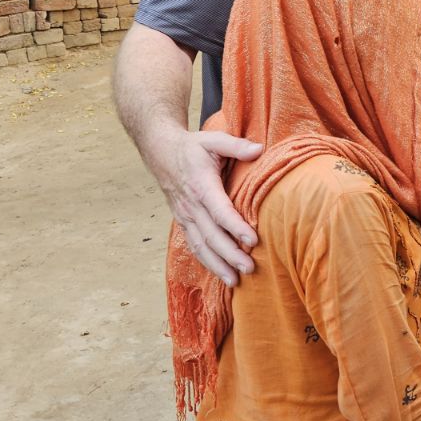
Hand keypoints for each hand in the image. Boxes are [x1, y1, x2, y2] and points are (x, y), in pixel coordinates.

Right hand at [149, 125, 262, 284]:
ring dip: (217, 265)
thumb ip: (236, 145)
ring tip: (236, 281)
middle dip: (229, 254)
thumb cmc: (192, 147)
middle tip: (249, 268)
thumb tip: (259, 149)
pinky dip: (207, 262)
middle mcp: (190, 205)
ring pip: (200, 245)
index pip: (218, 209)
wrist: (160, 152)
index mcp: (200, 185)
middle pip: (210, 234)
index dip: (234, 225)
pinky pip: (194, 245)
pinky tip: (222, 274)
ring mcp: (185, 216)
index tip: (252, 240)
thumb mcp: (214, 139)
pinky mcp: (183, 222)